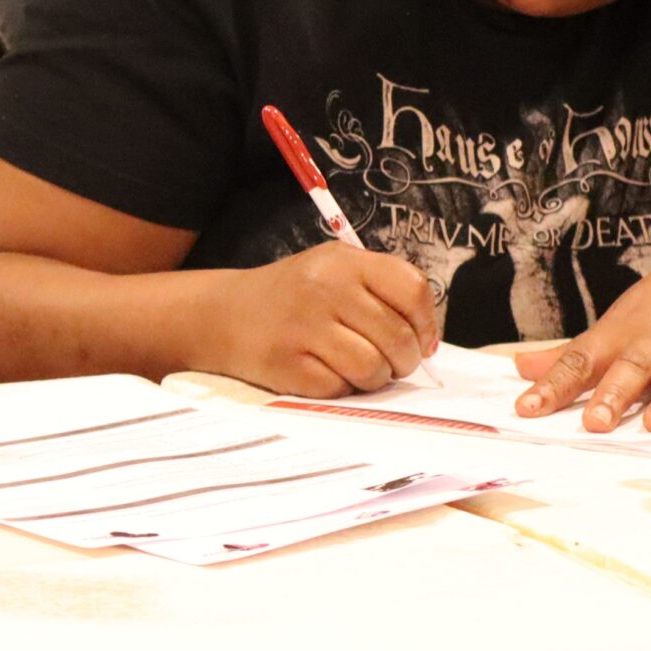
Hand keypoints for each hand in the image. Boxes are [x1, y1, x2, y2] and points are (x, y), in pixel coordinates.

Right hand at [215, 242, 439, 396]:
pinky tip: (325, 374)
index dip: (426, 323)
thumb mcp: (333, 270)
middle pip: (397, 337)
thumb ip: (380, 292)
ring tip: (358, 370)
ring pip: (373, 369)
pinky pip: (340, 389)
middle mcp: (324, 288)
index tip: (421, 341)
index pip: (412, 290)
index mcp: (343, 260)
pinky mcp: (287, 365)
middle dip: (403, 360)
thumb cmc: (291, 296)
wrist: (222, 314)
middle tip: (391, 363)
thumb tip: (427, 342)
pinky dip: (340, 390)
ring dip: (375, 379)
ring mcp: (303, 326)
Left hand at [513, 246, 650, 431]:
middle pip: (627, 366)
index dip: (553, 383)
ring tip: (649, 426)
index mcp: (621, 328)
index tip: (526, 407)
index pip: (579, 357)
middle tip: (592, 424)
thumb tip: (521, 367)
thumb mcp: (622, 316)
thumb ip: (576, 350)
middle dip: (610, 394)